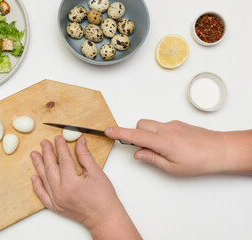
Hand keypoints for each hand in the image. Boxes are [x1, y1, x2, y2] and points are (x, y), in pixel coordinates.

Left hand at [30, 136, 140, 239]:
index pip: (63, 159)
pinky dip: (37, 186)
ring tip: (35, 154)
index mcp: (71, 182)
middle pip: (51, 167)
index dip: (61, 146)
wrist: (104, 218)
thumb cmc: (103, 198)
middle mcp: (60, 191)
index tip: (58, 138)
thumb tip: (79, 142)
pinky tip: (34, 177)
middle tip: (44, 143)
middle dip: (47, 153)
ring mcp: (56, 200)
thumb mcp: (96, 172)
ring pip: (44, 178)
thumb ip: (85, 156)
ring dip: (39, 165)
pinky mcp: (55, 207)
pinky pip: (42, 195)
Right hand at [105, 120, 227, 175]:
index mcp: (162, 142)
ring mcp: (172, 125)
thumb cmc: (200, 161)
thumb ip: (152, 159)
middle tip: (141, 148)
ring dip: (148, 133)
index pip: (135, 135)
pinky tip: (171, 145)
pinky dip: (159, 133)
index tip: (108, 130)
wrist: (221, 150)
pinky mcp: (178, 124)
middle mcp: (165, 129)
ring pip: (151, 124)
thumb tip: (138, 154)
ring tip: (160, 149)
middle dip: (136, 133)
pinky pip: (162, 125)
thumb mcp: (173, 168)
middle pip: (141, 125)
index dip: (119, 133)